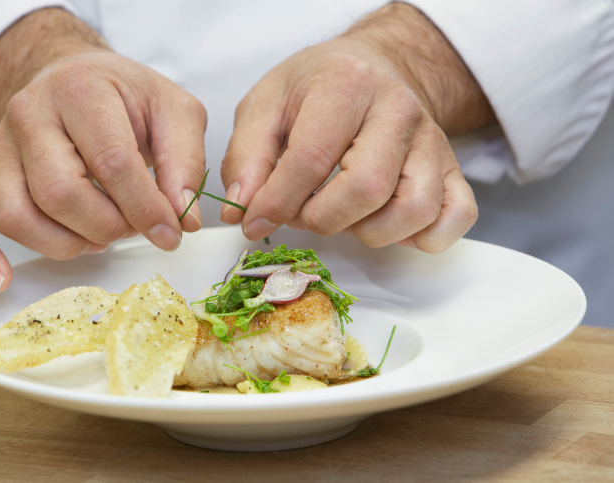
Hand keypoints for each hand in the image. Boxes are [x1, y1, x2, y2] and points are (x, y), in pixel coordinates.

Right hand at [0, 9, 205, 291]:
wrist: (76, 77)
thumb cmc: (128, 97)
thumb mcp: (174, 110)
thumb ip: (184, 160)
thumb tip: (183, 217)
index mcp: (81, 92)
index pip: (112, 163)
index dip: (146, 208)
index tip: (171, 233)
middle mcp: (30, 116)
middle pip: (61, 194)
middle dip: (108, 227)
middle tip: (133, 227)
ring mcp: (0, 149)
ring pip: (17, 215)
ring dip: (66, 243)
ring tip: (100, 236)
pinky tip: (2, 279)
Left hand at [220, 3, 493, 251]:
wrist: (372, 68)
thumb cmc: (316, 89)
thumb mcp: (265, 106)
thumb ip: (246, 157)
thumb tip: (242, 209)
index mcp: (347, 85)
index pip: (311, 160)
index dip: (276, 203)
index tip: (255, 222)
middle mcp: (399, 110)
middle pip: (365, 189)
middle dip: (322, 219)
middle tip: (303, 213)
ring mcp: (433, 142)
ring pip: (414, 211)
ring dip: (368, 232)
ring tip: (344, 215)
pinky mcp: (454, 169)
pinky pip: (454, 218)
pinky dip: (422, 237)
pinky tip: (387, 223)